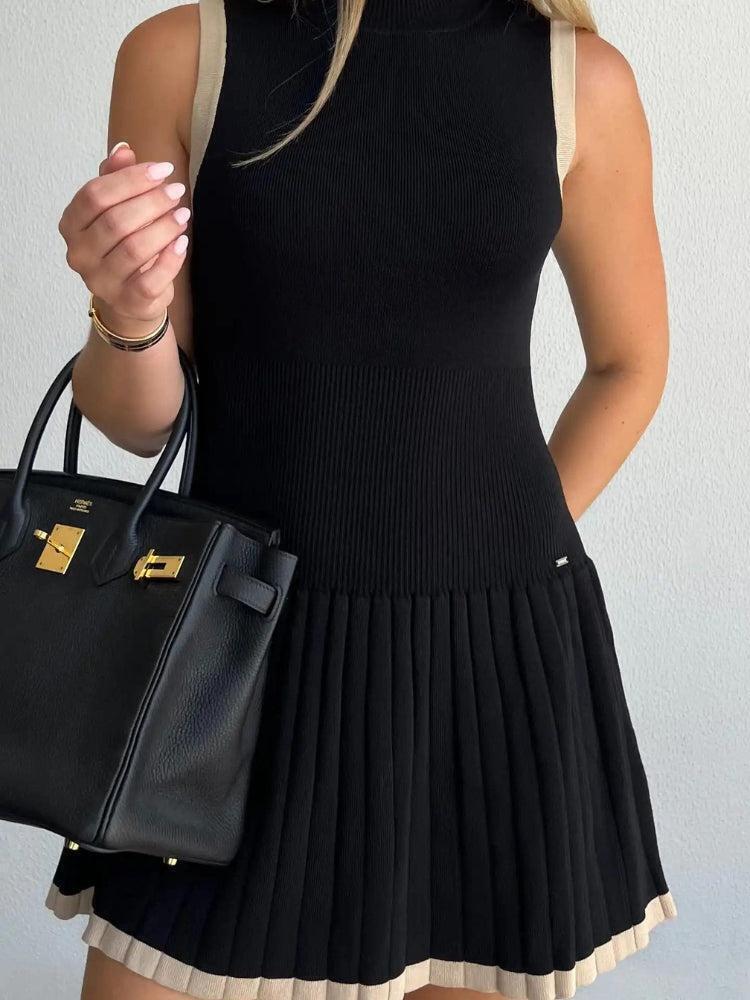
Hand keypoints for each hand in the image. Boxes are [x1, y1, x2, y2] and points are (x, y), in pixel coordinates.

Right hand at [58, 141, 190, 330]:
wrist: (129, 298)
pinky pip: (150, 280)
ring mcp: (101, 281)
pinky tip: (182, 243)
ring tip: (183, 215)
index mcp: (71, 225)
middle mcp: (79, 254)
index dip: (131, 179)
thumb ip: (115, 179)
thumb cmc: (122, 245)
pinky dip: (169, 259)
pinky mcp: (127, 301)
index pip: (95, 195)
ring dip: (163, 227)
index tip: (163, 170)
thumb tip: (123, 149)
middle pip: (115, 221)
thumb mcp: (115, 209)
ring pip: (133, 249)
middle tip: (176, 191)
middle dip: (151, 202)